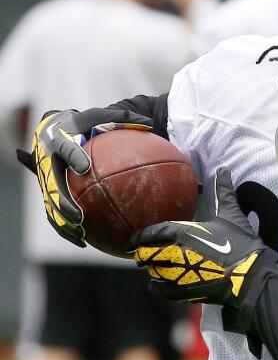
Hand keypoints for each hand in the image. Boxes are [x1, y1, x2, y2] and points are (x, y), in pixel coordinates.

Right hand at [17, 108, 151, 246]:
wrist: (59, 127)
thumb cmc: (86, 123)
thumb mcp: (101, 118)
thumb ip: (123, 120)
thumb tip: (149, 124)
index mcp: (58, 139)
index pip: (64, 147)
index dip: (73, 156)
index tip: (84, 166)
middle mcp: (47, 160)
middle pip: (52, 184)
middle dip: (64, 202)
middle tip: (79, 216)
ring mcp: (45, 178)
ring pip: (50, 203)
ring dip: (62, 221)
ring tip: (80, 233)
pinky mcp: (48, 191)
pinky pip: (54, 213)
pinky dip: (66, 229)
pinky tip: (84, 241)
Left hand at [131, 167, 277, 304]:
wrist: (249, 276)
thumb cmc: (241, 244)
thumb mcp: (231, 215)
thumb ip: (223, 192)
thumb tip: (223, 169)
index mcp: (183, 232)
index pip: (152, 233)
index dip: (140, 236)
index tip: (133, 239)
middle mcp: (175, 253)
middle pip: (147, 254)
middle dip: (142, 254)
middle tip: (139, 254)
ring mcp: (178, 275)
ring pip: (153, 273)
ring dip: (151, 270)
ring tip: (152, 269)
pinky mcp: (184, 292)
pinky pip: (161, 290)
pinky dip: (157, 288)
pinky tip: (157, 286)